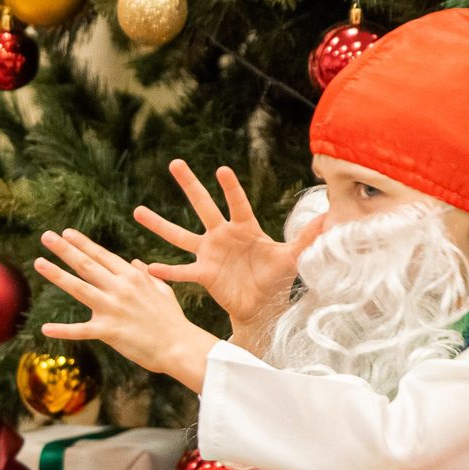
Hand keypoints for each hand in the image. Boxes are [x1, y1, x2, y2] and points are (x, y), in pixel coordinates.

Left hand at [36, 229, 220, 389]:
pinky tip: (45, 328)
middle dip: (65, 249)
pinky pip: (81, 330)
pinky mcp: (110, 331)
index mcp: (132, 277)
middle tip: (46, 236)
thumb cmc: (172, 319)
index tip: (66, 233)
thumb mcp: (163, 290)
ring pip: (79, 288)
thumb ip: (147, 274)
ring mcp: (113, 308)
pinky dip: (63, 331)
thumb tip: (134, 262)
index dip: (83, 244)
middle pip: (87, 265)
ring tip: (39, 262)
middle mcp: (120, 288)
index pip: (102, 256)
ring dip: (57, 275)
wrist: (181, 347)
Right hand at [135, 160, 324, 334]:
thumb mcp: (293, 257)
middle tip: (175, 163)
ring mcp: (209, 254)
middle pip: (203, 206)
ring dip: (159, 223)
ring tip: (137, 210)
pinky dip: (165, 271)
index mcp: (245, 228)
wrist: (261, 306)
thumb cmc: (276, 278)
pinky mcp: (202, 274)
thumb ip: (307, 237)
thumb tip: (331, 219)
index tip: (221, 170)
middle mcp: (222, 236)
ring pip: (180, 234)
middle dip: (190, 185)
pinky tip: (147, 267)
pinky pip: (181, 271)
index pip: (237, 203)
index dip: (230, 188)